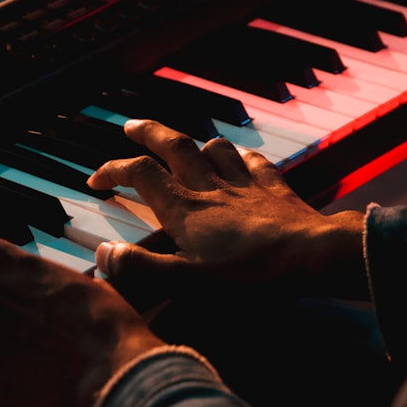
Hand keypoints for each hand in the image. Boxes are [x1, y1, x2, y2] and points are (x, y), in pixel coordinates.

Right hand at [87, 120, 367, 299]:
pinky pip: (255, 163)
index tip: (97, 179)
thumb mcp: (187, 279)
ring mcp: (243, 185)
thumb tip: (104, 255)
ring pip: (214, 149)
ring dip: (196, 143)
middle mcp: (209, 187)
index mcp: (184, 208)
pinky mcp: (273, 189)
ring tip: (187, 145)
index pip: (140, 175)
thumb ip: (142, 267)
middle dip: (148, 133)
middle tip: (131, 127)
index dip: (113, 170)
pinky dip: (243, 158)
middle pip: (173, 146)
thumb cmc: (248, 272)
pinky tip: (242, 161)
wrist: (309, 256)